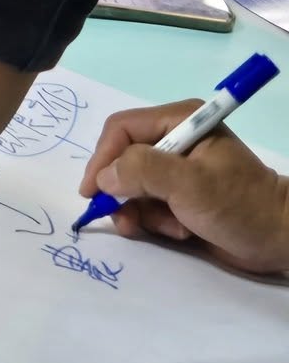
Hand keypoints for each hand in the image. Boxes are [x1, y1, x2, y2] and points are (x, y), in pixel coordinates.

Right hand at [80, 102, 288, 275]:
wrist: (280, 240)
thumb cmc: (238, 205)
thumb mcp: (191, 184)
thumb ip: (144, 171)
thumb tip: (104, 176)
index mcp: (180, 122)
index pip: (123, 129)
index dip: (103, 157)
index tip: (93, 191)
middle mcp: (175, 141)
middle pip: (124, 159)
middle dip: (122, 190)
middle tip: (122, 217)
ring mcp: (178, 172)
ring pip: (133, 187)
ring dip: (140, 211)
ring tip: (162, 228)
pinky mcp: (181, 198)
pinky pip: (149, 206)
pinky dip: (156, 222)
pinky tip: (179, 232)